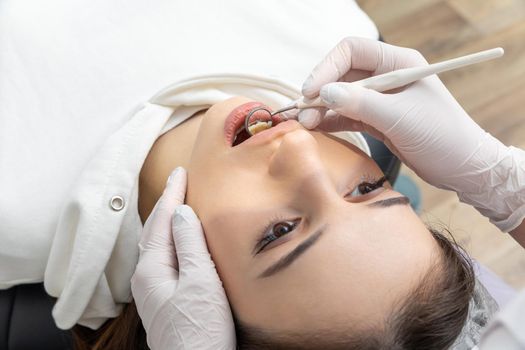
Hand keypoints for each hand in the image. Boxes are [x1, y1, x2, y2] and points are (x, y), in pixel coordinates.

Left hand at [131, 167, 235, 349]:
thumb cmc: (201, 329)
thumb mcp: (200, 282)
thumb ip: (190, 244)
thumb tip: (181, 212)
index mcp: (152, 269)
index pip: (162, 221)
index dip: (172, 195)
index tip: (180, 172)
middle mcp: (146, 277)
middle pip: (155, 231)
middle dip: (167, 204)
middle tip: (179, 181)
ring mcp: (153, 290)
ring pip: (158, 244)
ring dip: (168, 221)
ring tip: (178, 204)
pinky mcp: (164, 299)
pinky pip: (164, 258)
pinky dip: (171, 240)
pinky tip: (179, 241)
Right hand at [295, 37, 524, 232]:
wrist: (462, 167)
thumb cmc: (442, 136)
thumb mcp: (400, 117)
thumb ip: (361, 103)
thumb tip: (323, 93)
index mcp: (397, 63)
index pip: (351, 51)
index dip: (327, 68)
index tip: (311, 91)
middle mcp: (386, 77)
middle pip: (341, 74)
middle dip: (320, 91)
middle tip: (304, 113)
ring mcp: (380, 99)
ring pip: (340, 96)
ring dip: (321, 108)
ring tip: (306, 123)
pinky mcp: (376, 120)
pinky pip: (346, 115)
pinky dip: (330, 120)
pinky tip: (317, 128)